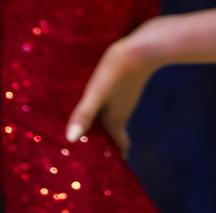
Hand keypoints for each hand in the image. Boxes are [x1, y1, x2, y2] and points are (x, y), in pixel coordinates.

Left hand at [66, 28, 159, 153]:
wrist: (145, 46)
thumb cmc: (118, 69)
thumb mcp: (97, 92)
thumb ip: (84, 114)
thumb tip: (70, 140)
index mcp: (114, 120)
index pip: (116, 146)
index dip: (109, 158)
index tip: (102, 169)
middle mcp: (120, 113)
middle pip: (111, 136)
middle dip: (101, 145)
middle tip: (86, 153)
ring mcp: (124, 99)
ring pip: (111, 120)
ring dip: (100, 128)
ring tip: (83, 131)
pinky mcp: (124, 86)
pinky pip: (112, 105)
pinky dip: (103, 111)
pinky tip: (93, 103)